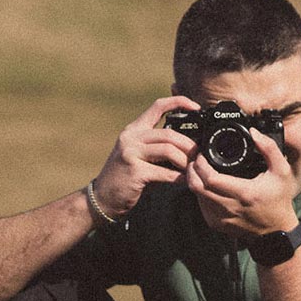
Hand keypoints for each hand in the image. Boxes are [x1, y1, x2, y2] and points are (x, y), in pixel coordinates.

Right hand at [92, 95, 200, 218]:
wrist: (103, 198)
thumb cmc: (126, 178)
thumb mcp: (139, 155)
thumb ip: (157, 147)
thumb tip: (187, 145)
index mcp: (134, 130)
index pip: (157, 106)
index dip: (179, 102)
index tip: (196, 107)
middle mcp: (131, 137)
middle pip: (168, 134)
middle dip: (188, 145)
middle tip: (198, 156)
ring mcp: (131, 153)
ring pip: (168, 150)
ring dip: (184, 161)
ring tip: (191, 169)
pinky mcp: (134, 171)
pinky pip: (164, 172)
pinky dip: (178, 178)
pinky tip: (184, 182)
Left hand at [186, 128, 298, 238]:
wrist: (276, 230)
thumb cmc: (279, 200)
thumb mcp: (281, 171)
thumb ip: (269, 148)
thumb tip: (253, 132)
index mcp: (244, 193)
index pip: (211, 179)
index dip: (200, 164)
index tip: (201, 154)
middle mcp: (230, 208)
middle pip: (197, 186)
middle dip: (192, 169)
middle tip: (195, 159)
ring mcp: (221, 218)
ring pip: (196, 196)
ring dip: (194, 180)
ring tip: (199, 168)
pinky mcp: (217, 224)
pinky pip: (200, 205)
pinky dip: (199, 193)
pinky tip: (206, 184)